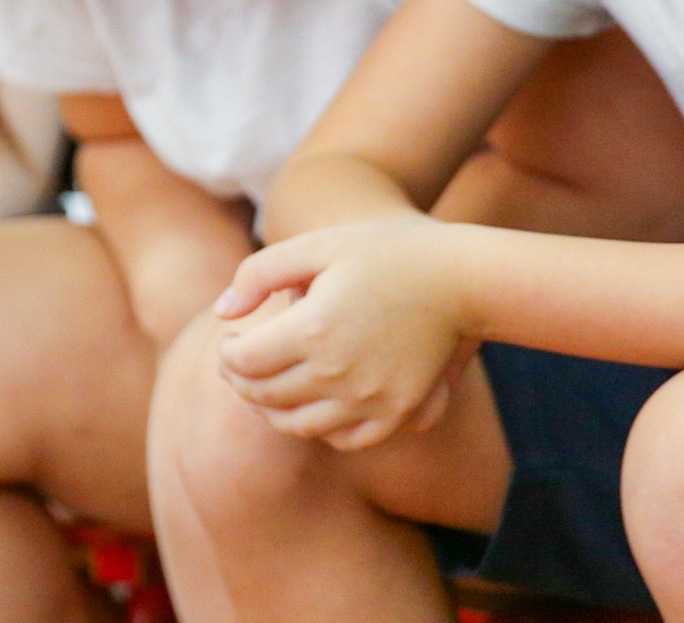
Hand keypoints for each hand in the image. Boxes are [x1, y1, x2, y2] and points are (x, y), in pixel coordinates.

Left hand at [213, 215, 469, 451]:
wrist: (462, 277)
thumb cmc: (388, 252)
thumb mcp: (320, 244)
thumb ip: (259, 273)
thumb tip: (222, 314)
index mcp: (312, 329)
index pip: (241, 362)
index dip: (226, 350)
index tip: (233, 336)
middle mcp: (336, 373)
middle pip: (262, 395)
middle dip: (241, 378)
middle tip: (243, 360)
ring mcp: (369, 399)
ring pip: (296, 425)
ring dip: (272, 408)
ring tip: (273, 383)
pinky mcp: (396, 412)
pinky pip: (343, 440)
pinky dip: (319, 428)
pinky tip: (317, 404)